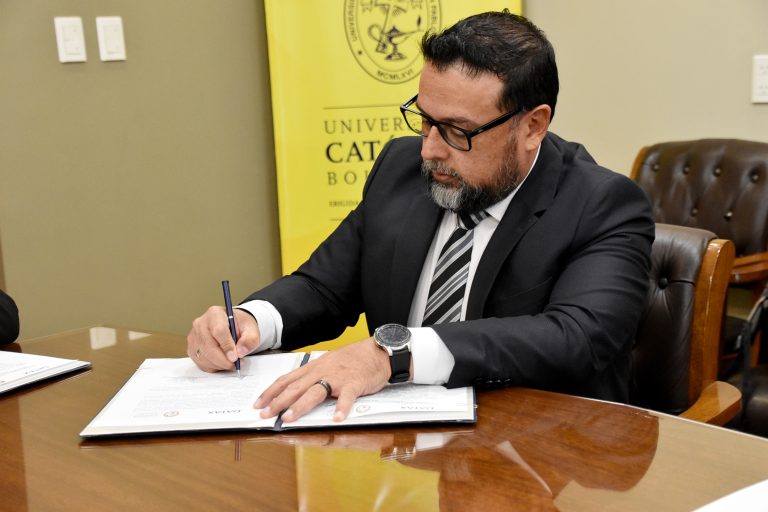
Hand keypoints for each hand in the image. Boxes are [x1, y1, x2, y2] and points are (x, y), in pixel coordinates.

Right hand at [187, 306, 260, 371]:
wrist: (232, 327)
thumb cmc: (239, 326)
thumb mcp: (251, 329)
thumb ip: (249, 339)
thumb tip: (240, 352)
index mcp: (215, 314)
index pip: (218, 331)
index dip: (227, 346)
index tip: (235, 357)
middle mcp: (200, 324)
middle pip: (209, 346)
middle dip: (224, 360)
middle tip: (236, 364)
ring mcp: (194, 337)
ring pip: (204, 357)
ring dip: (220, 365)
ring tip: (231, 362)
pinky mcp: (192, 349)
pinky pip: (201, 363)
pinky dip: (214, 367)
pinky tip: (222, 362)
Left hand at [254, 337, 390, 422]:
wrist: (375, 351)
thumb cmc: (351, 360)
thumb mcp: (327, 364)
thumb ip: (312, 377)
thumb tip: (295, 392)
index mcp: (313, 368)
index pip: (286, 380)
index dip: (271, 392)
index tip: (258, 404)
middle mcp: (321, 372)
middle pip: (295, 388)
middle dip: (277, 402)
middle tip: (265, 415)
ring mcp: (337, 378)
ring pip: (315, 392)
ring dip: (300, 406)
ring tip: (288, 418)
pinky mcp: (354, 384)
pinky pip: (347, 396)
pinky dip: (341, 407)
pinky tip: (337, 418)